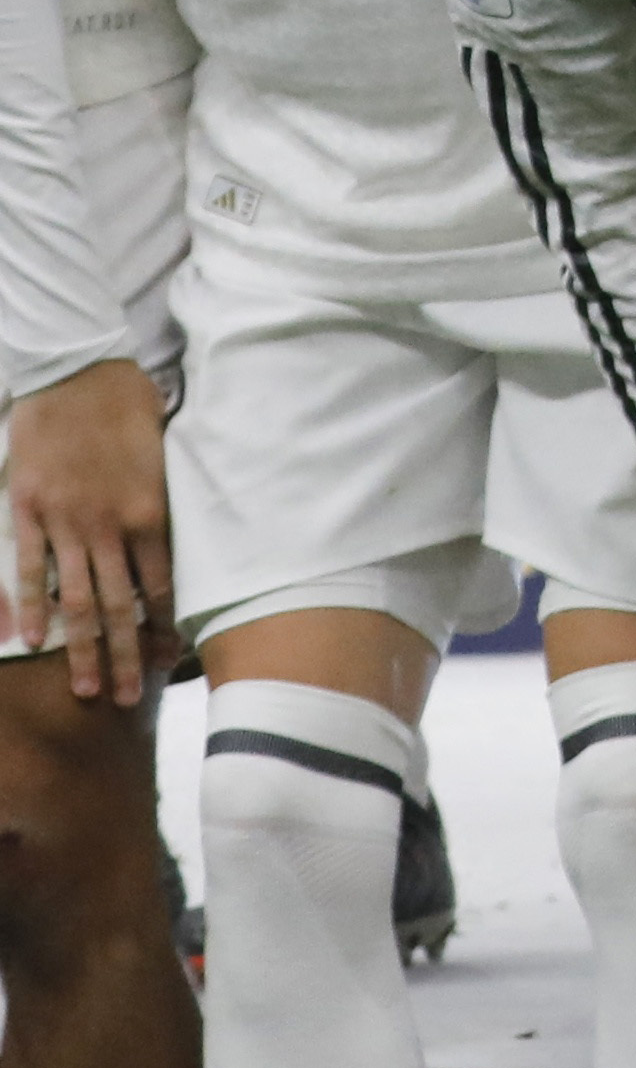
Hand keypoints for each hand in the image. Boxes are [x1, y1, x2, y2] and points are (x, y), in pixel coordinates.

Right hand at [3, 358, 170, 701]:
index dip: (164, 626)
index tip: (170, 661)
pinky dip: (28, 609)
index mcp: (148, 509)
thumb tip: (176, 539)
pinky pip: (27, 569)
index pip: (161, 583)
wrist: (75, 368)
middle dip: (125, 655)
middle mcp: (108, 523)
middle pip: (120, 604)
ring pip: (75, 598)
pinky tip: (32, 644)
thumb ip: (164, 499)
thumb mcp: (164, 450)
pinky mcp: (26, 510)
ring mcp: (64, 521)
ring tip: (86, 689)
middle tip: (126, 699)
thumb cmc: (127, 403)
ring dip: (81, 648)